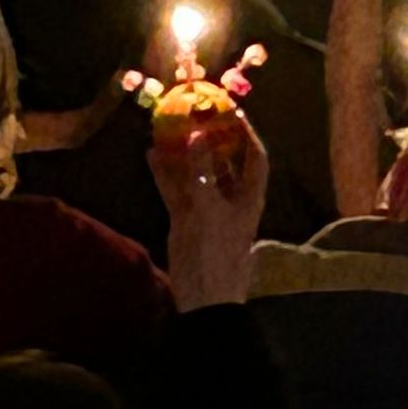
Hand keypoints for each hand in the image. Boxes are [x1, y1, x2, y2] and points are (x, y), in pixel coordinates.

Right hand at [149, 116, 269, 311]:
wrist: (203, 296)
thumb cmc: (214, 251)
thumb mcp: (208, 208)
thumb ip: (201, 171)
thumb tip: (198, 135)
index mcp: (249, 196)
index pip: (255, 157)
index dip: (246, 133)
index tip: (230, 111)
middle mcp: (231, 198)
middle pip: (224, 161)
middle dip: (209, 139)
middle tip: (194, 114)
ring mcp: (208, 208)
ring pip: (197, 174)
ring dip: (184, 154)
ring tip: (168, 129)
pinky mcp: (187, 219)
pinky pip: (177, 190)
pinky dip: (166, 174)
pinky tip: (152, 156)